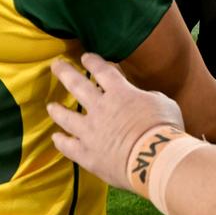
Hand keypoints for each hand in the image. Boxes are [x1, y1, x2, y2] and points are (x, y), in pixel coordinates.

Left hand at [48, 52, 183, 190]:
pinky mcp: (87, 154)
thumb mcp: (164, 103)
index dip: (93, 61)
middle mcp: (100, 108)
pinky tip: (56, 138)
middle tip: (56, 65)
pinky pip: (68, 146)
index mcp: (121, 93)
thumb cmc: (164, 128)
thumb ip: (150, 98)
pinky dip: (61, 141)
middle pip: (77, 85)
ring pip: (66, 117)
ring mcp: (90, 132)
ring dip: (57, 110)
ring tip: (51, 106)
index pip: (102, 70)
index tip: (85, 56)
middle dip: (65, 72)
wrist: (153, 158)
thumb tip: (145, 99)